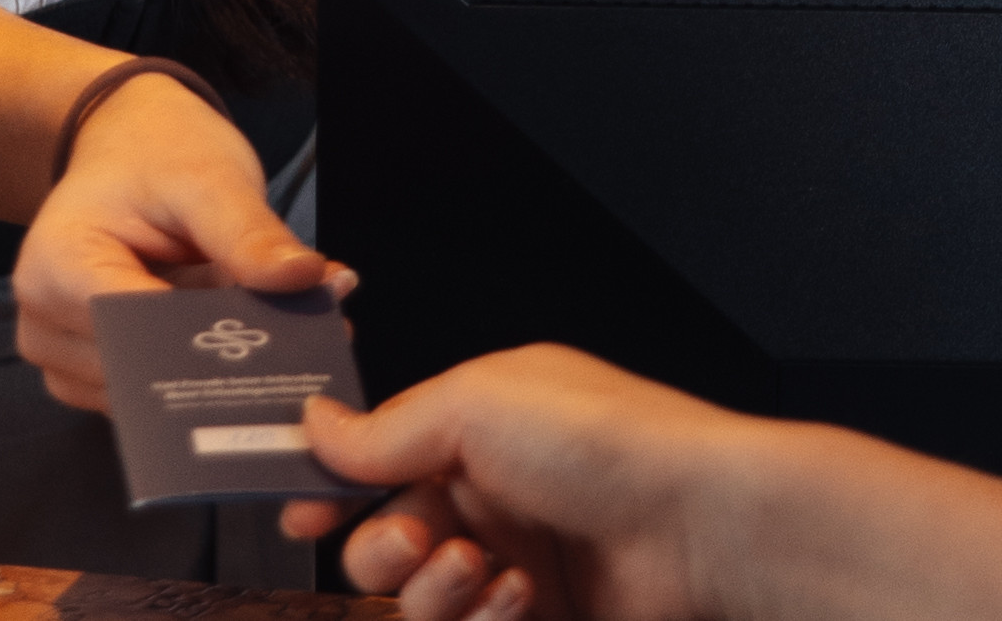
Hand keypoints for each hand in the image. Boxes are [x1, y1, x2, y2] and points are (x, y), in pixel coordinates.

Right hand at [11, 73, 343, 410]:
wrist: (124, 147)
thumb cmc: (155, 154)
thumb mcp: (209, 177)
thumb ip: (250, 234)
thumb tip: (305, 279)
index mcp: (57, 266)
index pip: (139, 332)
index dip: (213, 341)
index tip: (290, 343)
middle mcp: (43, 323)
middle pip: (145, 369)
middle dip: (226, 356)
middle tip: (312, 339)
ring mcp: (60, 357)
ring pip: (154, 389)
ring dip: (216, 364)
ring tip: (278, 325)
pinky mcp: (86, 374)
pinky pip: (151, 390)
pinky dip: (198, 366)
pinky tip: (239, 332)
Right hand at [283, 346, 751, 620]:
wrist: (700, 526)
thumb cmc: (605, 441)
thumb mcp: (478, 404)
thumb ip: (387, 429)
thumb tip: (313, 425)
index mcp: (475, 427)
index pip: (376, 463)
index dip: (331, 494)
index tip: (301, 520)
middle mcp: (492, 496)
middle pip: (384, 544)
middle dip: (385, 550)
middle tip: (420, 541)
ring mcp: (515, 564)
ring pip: (419, 601)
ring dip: (434, 591)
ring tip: (484, 569)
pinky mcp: (538, 619)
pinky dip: (484, 619)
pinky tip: (522, 597)